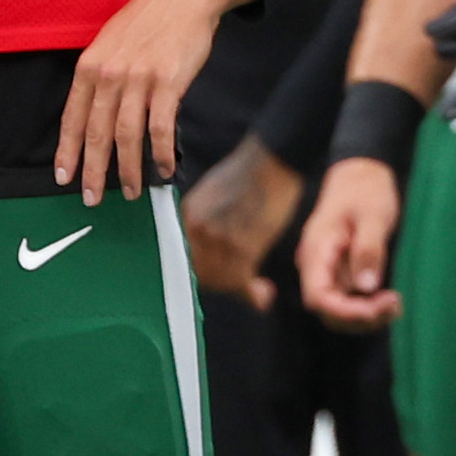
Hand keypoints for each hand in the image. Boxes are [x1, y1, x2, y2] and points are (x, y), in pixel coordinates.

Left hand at [56, 0, 257, 204]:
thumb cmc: (147, 21)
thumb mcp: (110, 44)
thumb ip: (100, 78)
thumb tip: (95, 118)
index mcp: (90, 66)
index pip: (72, 118)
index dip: (67, 151)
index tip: (63, 177)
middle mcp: (109, 74)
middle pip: (97, 134)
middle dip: (93, 171)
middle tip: (91, 198)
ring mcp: (138, 79)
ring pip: (127, 136)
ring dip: (129, 170)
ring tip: (131, 191)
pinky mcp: (168, 82)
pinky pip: (160, 128)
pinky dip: (160, 153)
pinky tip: (163, 168)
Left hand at [182, 136, 302, 309]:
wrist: (272, 160)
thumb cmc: (250, 174)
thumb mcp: (214, 194)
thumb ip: (205, 220)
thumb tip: (210, 246)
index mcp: (187, 214)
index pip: (183, 256)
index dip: (201, 272)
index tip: (217, 278)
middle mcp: (196, 229)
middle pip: (199, 273)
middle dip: (221, 283)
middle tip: (241, 284)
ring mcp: (217, 239)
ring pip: (220, 280)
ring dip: (239, 288)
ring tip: (258, 289)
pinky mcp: (241, 247)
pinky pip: (240, 282)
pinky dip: (252, 294)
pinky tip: (263, 294)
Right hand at [296, 156, 404, 331]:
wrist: (360, 174)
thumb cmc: (365, 191)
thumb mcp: (372, 216)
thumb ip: (368, 250)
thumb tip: (366, 288)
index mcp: (317, 250)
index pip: (319, 296)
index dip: (344, 311)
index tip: (376, 308)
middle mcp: (316, 265)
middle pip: (327, 310)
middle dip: (359, 317)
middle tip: (394, 305)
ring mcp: (327, 270)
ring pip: (338, 310)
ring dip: (365, 316)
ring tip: (395, 305)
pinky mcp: (340, 272)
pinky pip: (348, 300)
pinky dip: (367, 307)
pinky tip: (389, 301)